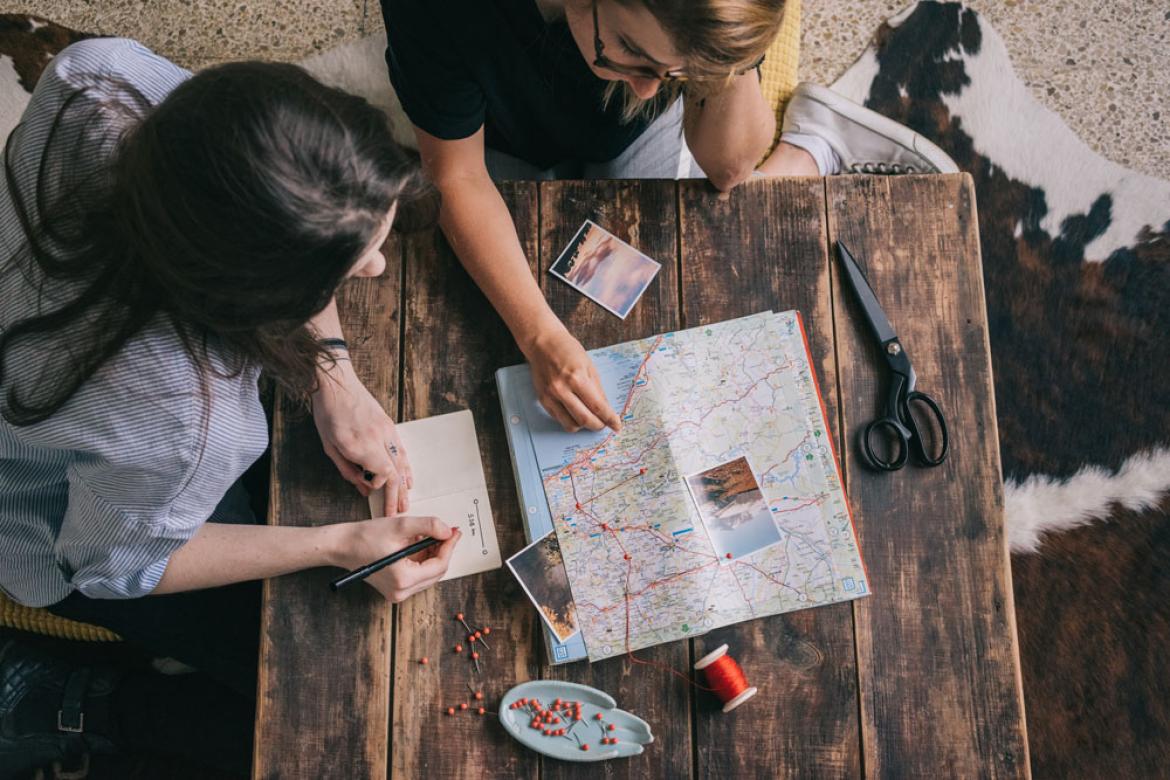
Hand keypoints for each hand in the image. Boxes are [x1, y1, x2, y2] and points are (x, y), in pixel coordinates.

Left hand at [311, 359, 412, 513]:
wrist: (337, 382)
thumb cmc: (328, 413)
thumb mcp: (329, 445)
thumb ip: (347, 469)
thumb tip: (364, 488)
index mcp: (361, 444)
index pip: (382, 474)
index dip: (377, 485)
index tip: (368, 487)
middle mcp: (379, 438)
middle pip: (396, 473)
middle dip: (396, 495)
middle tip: (398, 513)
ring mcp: (388, 431)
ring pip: (402, 463)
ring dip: (404, 485)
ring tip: (406, 501)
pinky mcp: (390, 426)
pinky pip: (402, 451)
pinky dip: (406, 467)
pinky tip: (408, 479)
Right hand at [333, 515, 459, 601]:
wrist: (343, 546)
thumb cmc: (366, 537)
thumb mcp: (401, 526)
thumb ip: (429, 526)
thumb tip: (448, 531)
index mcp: (404, 580)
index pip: (439, 566)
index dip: (449, 547)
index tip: (454, 531)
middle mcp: (401, 592)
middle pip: (436, 572)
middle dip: (443, 550)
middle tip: (448, 532)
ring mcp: (397, 592)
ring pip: (428, 573)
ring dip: (433, 554)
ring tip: (429, 535)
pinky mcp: (394, 588)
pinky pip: (417, 574)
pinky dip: (422, 559)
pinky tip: (418, 544)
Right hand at [525, 325, 620, 432]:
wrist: (542, 343)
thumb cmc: (568, 351)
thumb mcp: (589, 366)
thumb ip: (597, 390)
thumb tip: (606, 410)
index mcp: (576, 378)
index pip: (597, 406)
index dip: (609, 419)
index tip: (616, 425)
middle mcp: (561, 389)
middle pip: (584, 419)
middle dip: (597, 425)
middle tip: (603, 424)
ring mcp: (550, 396)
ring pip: (570, 425)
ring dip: (583, 425)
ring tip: (588, 417)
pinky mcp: (543, 400)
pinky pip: (559, 419)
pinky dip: (570, 419)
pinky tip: (575, 412)